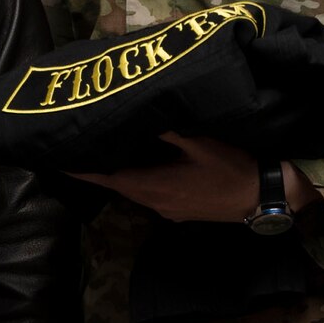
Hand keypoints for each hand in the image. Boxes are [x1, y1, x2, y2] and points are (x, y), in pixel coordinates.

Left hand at [71, 135, 318, 221]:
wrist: (265, 199)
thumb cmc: (233, 168)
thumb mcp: (200, 141)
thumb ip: (169, 127)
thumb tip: (141, 110)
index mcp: (153, 185)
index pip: (107, 178)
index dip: (82, 170)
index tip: (59, 160)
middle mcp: (155, 202)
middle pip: (118, 184)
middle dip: (99, 168)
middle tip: (80, 146)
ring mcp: (168, 210)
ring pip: (135, 190)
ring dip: (120, 173)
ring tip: (107, 150)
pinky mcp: (181, 212)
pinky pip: (151, 194)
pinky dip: (140, 178)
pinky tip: (144, 162)